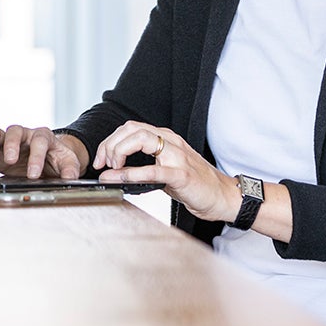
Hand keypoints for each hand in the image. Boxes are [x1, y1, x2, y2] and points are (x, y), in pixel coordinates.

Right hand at [0, 124, 86, 178]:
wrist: (49, 160)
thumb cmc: (57, 159)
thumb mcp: (68, 163)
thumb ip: (70, 169)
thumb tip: (70, 178)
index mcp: (44, 136)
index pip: (39, 141)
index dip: (36, 156)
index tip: (33, 174)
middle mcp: (25, 135)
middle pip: (15, 130)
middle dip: (12, 145)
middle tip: (11, 161)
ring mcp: (9, 140)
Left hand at [94, 121, 238, 221]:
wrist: (225, 197)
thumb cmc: (197, 185)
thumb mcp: (166, 172)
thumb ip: (144, 167)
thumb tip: (116, 172)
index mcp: (166, 139)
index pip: (130, 128)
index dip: (109, 141)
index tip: (99, 159)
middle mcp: (171, 142)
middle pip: (131, 129)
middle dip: (109, 145)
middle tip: (102, 164)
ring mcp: (177, 156)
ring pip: (141, 139)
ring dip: (118, 152)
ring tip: (111, 169)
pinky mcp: (182, 175)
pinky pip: (153, 169)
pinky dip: (132, 173)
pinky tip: (119, 178)